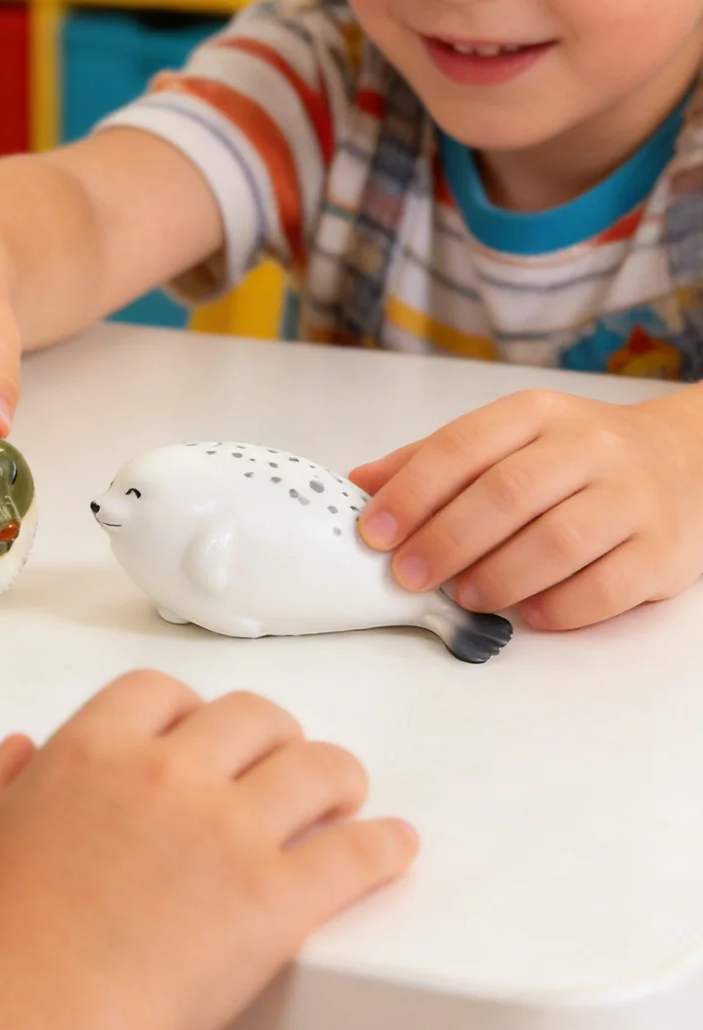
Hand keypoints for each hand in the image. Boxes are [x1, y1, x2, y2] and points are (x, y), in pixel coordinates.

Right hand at [0, 671, 414, 1029]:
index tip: (195, 730)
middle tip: (275, 758)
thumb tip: (15, 753)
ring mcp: (230, 831)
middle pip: (249, 715)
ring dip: (334, 774)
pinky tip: (391, 844)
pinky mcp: (277, 900)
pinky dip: (381, 846)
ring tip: (341, 792)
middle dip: (268, 732)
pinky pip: (353, 855)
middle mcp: (169, 771)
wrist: (31, 1017)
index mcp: (94, 749)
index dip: (184, 708)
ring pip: (314, 767)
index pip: (158, 692)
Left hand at [351, 387, 702, 628]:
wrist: (686, 459)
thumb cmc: (574, 456)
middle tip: (408, 575)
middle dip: (446, 540)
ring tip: (462, 596)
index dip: (413, 492)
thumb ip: (434, 460)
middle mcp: (589, 448)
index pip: (463, 446)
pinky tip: (525, 615)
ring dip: (498, 576)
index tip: (374, 532)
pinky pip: (608, 586)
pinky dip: (558, 608)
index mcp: (536, 414)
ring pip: (558, 540)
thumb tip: (361, 484)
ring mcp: (633, 497)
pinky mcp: (665, 550)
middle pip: (507, 494)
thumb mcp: (507, 438)